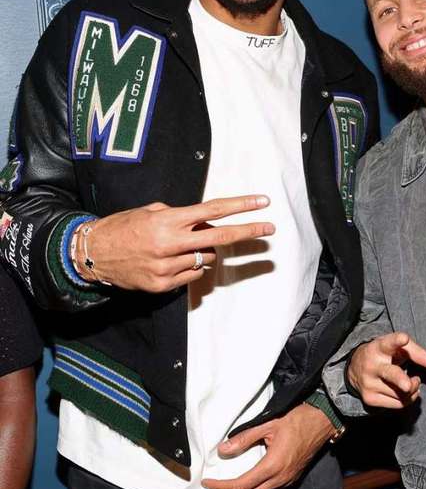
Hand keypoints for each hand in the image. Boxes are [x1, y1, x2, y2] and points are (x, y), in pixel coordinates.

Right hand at [76, 195, 273, 290]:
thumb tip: (208, 224)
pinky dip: (189, 266)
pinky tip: (172, 260)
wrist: (92, 255)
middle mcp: (170, 244)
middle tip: (269, 229)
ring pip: (205, 258)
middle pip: (221, 238)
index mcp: (168, 220)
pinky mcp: (163, 285)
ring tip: (181, 245)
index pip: (213, 211)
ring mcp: (167, 267)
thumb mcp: (150, 212)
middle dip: (248, 233)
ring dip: (203, 250)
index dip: (240, 207)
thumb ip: (180, 217)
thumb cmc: (123, 227)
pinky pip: (191, 275)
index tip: (262, 203)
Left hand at [202, 403, 334, 488]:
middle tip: (216, 483)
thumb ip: (244, 438)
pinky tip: (248, 478)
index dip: (220, 487)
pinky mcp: (291, 481)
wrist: (323, 421)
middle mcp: (280, 480)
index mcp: (272, 467)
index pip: (239, 487)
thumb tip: (222, 450)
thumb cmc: (297, 419)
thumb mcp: (268, 424)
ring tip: (229, 482)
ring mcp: (287, 483)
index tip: (207, 483)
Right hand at [347, 332, 425, 407]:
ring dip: (412, 390)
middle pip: (390, 374)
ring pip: (401, 393)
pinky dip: (406, 399)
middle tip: (408, 385)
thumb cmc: (385, 354)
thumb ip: (419, 354)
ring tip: (410, 382)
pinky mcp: (369, 399)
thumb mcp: (399, 348)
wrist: (355, 368)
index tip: (404, 338)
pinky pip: (398, 404)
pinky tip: (403, 391)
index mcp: (379, 348)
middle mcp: (372, 365)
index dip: (396, 341)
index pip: (389, 343)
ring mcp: (369, 383)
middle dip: (400, 380)